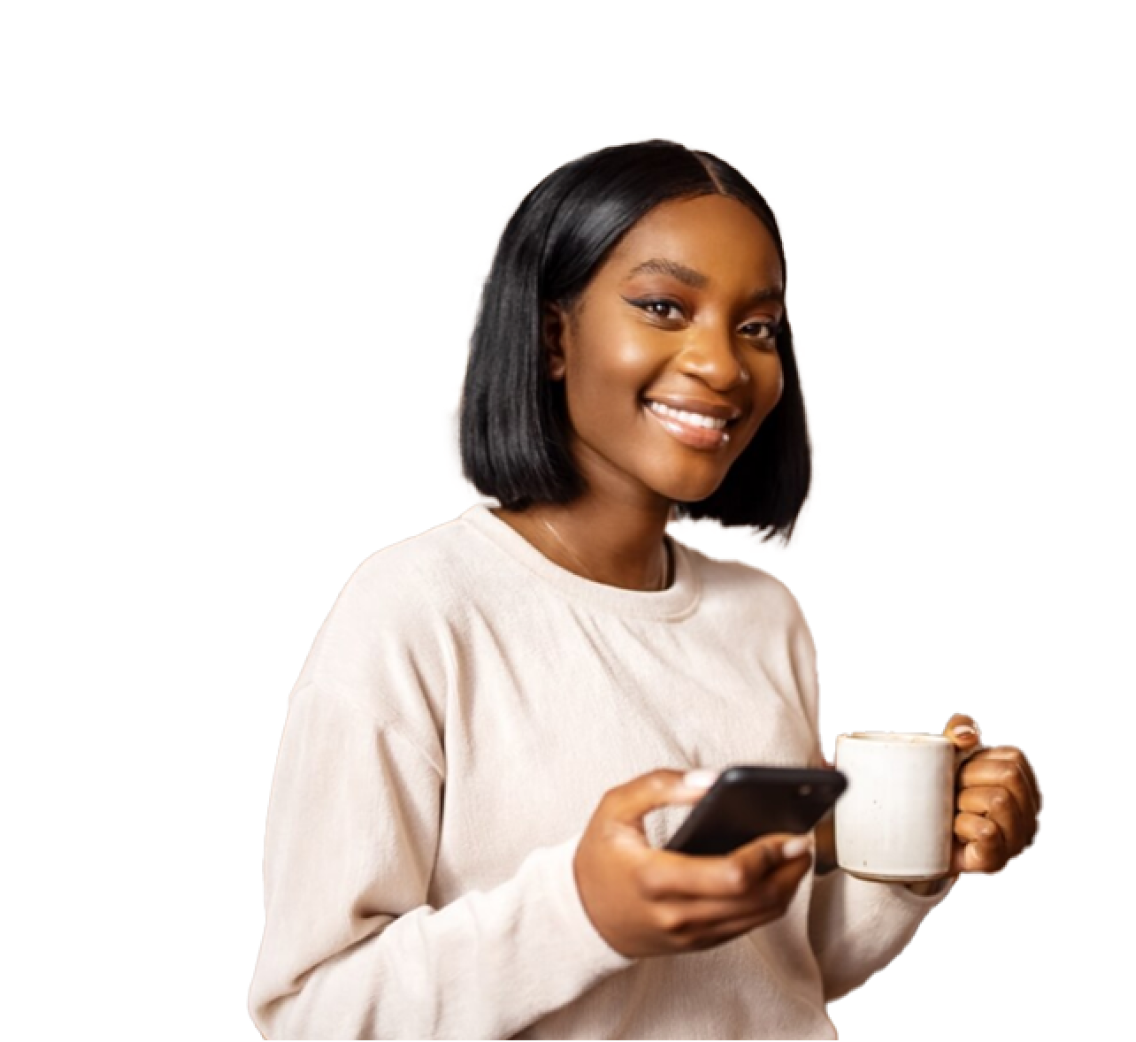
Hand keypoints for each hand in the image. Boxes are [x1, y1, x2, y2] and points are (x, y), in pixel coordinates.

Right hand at [573, 769, 813, 958]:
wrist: (581, 914)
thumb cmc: (601, 855)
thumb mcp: (615, 807)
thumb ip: (661, 786)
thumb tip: (712, 781)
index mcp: (656, 878)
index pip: (731, 876)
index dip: (767, 855)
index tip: (787, 832)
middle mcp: (677, 914)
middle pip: (756, 899)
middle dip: (788, 870)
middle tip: (802, 840)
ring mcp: (690, 934)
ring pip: (759, 918)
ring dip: (787, 887)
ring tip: (796, 855)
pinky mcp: (699, 943)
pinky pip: (747, 926)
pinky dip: (770, 902)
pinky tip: (776, 875)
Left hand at [943, 713, 1044, 876]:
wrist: (912, 834)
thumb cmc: (936, 789)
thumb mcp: (945, 752)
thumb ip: (959, 729)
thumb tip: (968, 736)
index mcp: (1026, 789)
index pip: (1014, 758)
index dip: (979, 760)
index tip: (962, 775)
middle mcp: (1029, 818)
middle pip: (1009, 776)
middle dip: (969, 778)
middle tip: (952, 796)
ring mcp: (1016, 843)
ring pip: (999, 799)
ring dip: (962, 801)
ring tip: (953, 813)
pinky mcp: (995, 862)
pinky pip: (986, 830)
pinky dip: (962, 824)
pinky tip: (955, 831)